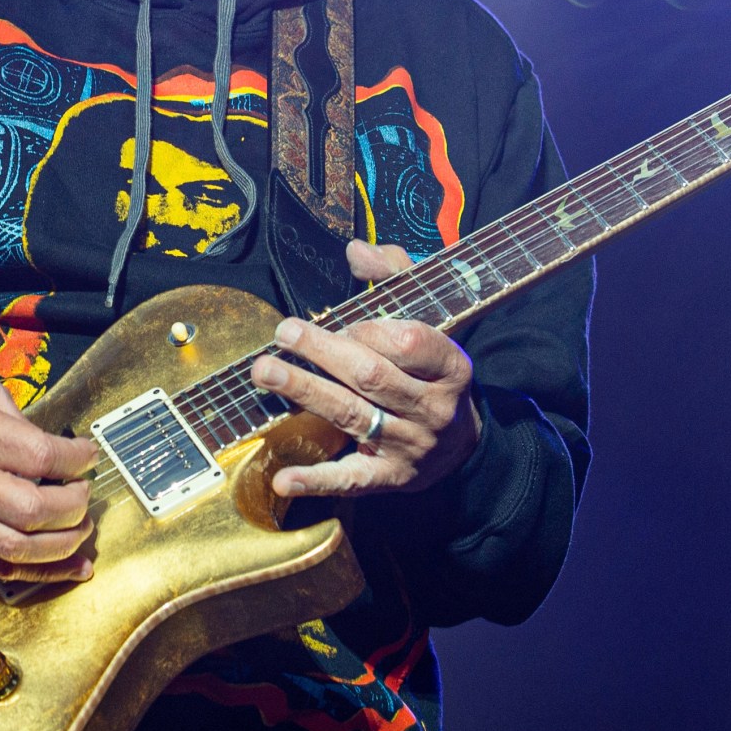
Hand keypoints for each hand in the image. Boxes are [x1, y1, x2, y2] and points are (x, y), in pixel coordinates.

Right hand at [0, 366, 99, 581]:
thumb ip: (13, 413)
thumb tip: (51, 445)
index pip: (38, 456)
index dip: (76, 459)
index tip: (88, 455)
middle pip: (31, 509)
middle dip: (73, 505)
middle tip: (83, 492)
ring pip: (16, 547)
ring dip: (62, 546)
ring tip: (82, 529)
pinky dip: (39, 574)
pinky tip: (71, 568)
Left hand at [254, 240, 480, 499]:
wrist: (464, 445)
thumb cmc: (433, 371)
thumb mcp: (432, 319)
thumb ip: (395, 278)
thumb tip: (355, 250)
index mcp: (451, 366)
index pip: (412, 341)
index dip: (372, 329)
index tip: (343, 321)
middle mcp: (433, 408)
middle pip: (372, 376)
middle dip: (324, 351)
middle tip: (283, 332)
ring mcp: (411, 446)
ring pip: (353, 415)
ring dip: (305, 391)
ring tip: (265, 371)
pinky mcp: (389, 478)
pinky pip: (351, 479)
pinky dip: (316, 480)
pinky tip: (284, 478)